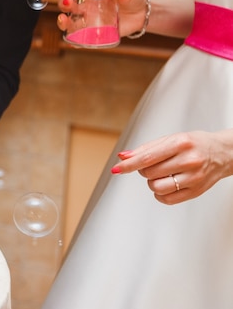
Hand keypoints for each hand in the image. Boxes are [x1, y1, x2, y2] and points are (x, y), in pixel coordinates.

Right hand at [56, 0, 148, 37]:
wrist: (142, 14)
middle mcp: (89, 6)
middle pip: (70, 5)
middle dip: (64, 3)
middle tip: (68, 2)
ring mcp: (90, 20)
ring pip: (71, 21)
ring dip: (64, 21)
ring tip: (63, 20)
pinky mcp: (94, 32)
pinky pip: (81, 38)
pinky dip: (75, 41)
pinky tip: (72, 42)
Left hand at [110, 130, 232, 203]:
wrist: (223, 153)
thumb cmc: (194, 144)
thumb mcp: (170, 139)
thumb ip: (145, 148)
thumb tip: (123, 156)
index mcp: (180, 143)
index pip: (147, 157)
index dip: (128, 165)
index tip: (116, 169)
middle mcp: (189, 160)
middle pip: (150, 173)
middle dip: (143, 171)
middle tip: (152, 165)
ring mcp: (194, 177)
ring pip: (157, 187)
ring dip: (152, 183)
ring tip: (161, 175)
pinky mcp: (197, 191)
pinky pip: (168, 199)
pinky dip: (160, 194)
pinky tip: (166, 184)